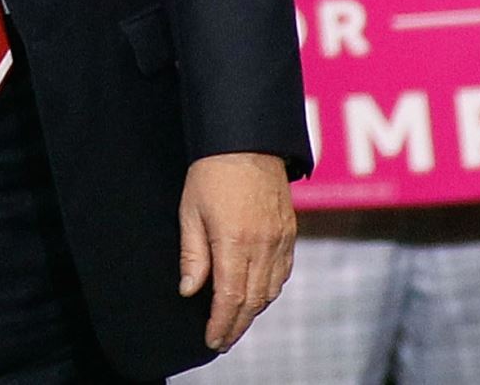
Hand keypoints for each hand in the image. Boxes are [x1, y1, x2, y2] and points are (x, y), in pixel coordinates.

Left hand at [178, 152, 295, 350]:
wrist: (247, 139)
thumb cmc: (212, 171)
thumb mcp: (191, 211)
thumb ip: (193, 254)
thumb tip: (189, 291)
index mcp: (235, 241)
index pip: (230, 297)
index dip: (221, 323)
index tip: (212, 339)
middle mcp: (263, 244)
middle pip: (252, 300)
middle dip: (236, 325)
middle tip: (222, 340)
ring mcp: (280, 239)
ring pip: (271, 290)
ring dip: (253, 310)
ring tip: (236, 321)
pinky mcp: (290, 231)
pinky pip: (283, 272)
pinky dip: (270, 290)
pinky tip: (257, 295)